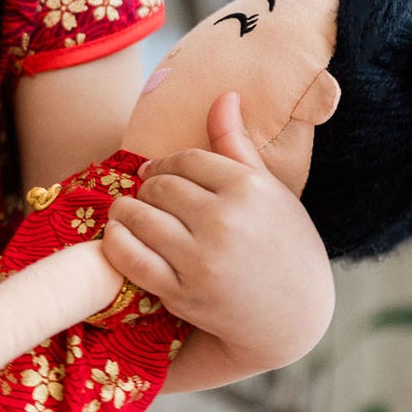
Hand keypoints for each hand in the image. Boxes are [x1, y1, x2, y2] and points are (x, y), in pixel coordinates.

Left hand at [101, 90, 334, 373]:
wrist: (294, 316)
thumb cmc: (282, 245)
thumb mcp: (269, 191)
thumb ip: (237, 144)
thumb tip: (224, 95)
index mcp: (250, 188)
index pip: (187, 161)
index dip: (164, 164)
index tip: (155, 173)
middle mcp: (226, 220)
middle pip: (161, 188)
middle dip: (146, 189)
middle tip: (144, 197)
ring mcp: (203, 259)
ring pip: (141, 218)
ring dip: (125, 213)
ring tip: (126, 213)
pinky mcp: (184, 292)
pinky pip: (133, 258)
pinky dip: (117, 243)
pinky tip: (119, 237)